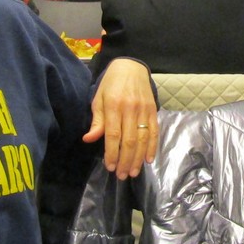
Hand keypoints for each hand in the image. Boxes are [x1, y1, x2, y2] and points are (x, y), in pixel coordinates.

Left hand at [83, 59, 157, 179]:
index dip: (112, 153)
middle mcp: (130, 109)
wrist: (131, 67)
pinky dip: (152, 147)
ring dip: (138, 158)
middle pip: (129, 140)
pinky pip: (154, 132)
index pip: (113, 134)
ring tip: (133, 172)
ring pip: (143, 138)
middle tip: (122, 175)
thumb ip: (97, 121)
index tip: (110, 167)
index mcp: (114, 106)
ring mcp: (144, 110)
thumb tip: (88, 139)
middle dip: (125, 160)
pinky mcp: (153, 111)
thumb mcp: (98, 99)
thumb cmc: (111, 85)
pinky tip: (148, 160)